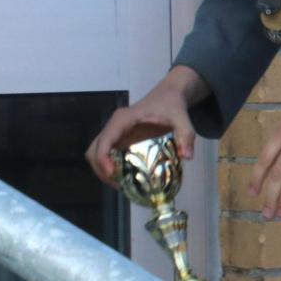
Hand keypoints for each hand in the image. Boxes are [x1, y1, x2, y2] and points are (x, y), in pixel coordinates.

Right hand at [85, 67, 204, 183]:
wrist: (168, 95)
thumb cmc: (171, 105)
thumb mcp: (181, 118)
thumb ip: (186, 135)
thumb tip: (187, 157)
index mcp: (123, 119)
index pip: (104, 140)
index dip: (103, 159)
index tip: (113, 174)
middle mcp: (114, 126)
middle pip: (93, 150)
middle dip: (101, 169)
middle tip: (118, 185)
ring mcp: (114, 133)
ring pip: (96, 153)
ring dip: (102, 170)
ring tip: (121, 184)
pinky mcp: (119, 139)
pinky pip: (106, 155)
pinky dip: (109, 167)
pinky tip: (124, 177)